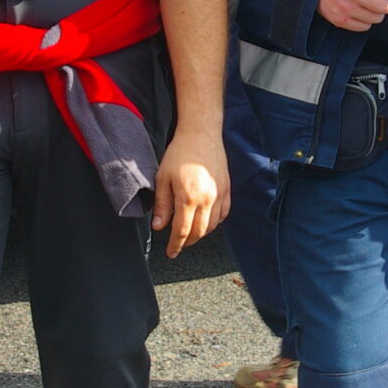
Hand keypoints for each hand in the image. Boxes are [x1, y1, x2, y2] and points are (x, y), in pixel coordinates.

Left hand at [152, 121, 228, 256]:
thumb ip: (162, 205)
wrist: (201, 134)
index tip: (170, 253)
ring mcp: (220, 195)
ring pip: (212, 226)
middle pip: (199, 233)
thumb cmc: (180, 153)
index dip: (175, 245)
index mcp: (188, 198)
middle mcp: (207, 200)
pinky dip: (214, 223)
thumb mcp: (163, 178)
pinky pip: (223, 215)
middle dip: (187, 243)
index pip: (182, 232)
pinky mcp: (227, 190)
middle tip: (178, 246)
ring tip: (190, 234)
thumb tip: (159, 227)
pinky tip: (206, 222)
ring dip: (200, 234)